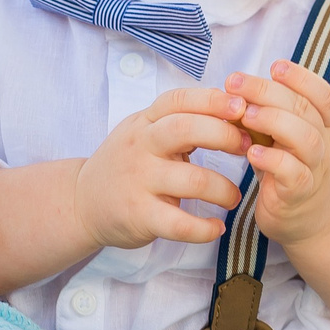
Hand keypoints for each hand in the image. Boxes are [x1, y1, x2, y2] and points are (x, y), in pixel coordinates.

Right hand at [74, 89, 250, 251]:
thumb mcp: (143, 132)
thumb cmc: (126, 163)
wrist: (81, 202)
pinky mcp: (139, 215)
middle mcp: (140, 146)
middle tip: (248, 149)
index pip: (179, 101)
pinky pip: (179, 224)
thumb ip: (179, 120)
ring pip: (191, 180)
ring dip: (223, 189)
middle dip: (224, 135)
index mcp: (144, 122)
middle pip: (185, 129)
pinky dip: (204, 229)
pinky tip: (216, 228)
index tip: (242, 107)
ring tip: (233, 197)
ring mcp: (139, 181)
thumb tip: (234, 108)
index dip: (213, 100)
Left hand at [230, 61, 329, 245]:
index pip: (323, 95)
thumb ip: (266, 115)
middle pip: (305, 110)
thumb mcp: (281, 139)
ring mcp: (316, 170)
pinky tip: (252, 153)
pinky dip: (274, 161)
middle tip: (236, 83)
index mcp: (322, 126)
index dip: (302, 78)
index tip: (274, 66)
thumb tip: (233, 88)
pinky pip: (294, 174)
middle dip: (269, 92)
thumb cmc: (289, 171)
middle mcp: (324, 144)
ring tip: (245, 115)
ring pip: (306, 139)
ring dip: (274, 122)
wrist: (311, 222)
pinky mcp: (300, 195)